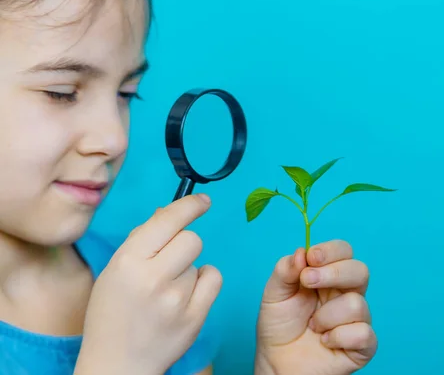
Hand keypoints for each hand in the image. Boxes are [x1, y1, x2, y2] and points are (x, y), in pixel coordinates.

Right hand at [74, 194, 221, 374]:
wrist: (116, 363)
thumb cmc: (112, 312)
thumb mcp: (115, 270)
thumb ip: (142, 239)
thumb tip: (170, 211)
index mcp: (128, 261)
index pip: (168, 220)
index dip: (189, 206)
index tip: (203, 201)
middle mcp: (153, 278)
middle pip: (192, 239)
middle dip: (184, 244)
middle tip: (169, 261)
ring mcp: (177, 299)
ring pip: (199, 262)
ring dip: (187, 270)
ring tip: (166, 292)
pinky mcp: (195, 317)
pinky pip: (213, 279)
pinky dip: (203, 282)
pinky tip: (187, 295)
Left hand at [255, 240, 376, 374]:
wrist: (277, 363)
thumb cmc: (279, 328)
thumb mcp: (274, 294)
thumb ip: (285, 270)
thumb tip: (302, 252)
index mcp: (328, 276)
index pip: (343, 252)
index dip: (331, 251)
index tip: (311, 258)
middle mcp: (346, 294)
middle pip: (360, 271)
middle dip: (334, 274)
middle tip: (308, 282)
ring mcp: (356, 319)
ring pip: (357, 304)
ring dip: (327, 316)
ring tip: (313, 326)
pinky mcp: (362, 345)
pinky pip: (364, 333)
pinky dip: (338, 337)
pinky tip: (325, 342)